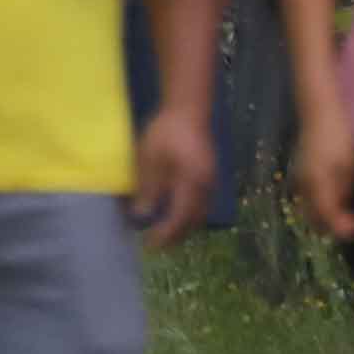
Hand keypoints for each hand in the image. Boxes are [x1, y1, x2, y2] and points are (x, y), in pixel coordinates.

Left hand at [132, 104, 215, 248]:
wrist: (189, 109)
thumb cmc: (166, 131)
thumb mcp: (150, 159)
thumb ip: (148, 189)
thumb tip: (141, 216)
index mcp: (192, 182)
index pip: (180, 218)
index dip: (165, 234)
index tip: (149, 245)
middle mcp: (207, 186)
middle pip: (194, 220)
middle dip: (176, 236)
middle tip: (156, 244)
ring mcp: (211, 181)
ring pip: (200, 213)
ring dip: (184, 226)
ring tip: (164, 233)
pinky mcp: (210, 175)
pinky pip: (202, 203)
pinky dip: (189, 213)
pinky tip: (176, 213)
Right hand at [291, 103, 353, 243]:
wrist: (318, 114)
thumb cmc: (338, 137)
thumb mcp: (348, 166)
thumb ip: (344, 192)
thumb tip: (347, 213)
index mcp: (316, 183)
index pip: (326, 216)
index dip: (341, 228)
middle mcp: (302, 186)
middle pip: (313, 219)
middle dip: (331, 227)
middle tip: (353, 223)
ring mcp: (298, 181)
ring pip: (309, 211)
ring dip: (325, 218)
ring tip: (346, 213)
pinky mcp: (299, 177)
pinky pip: (308, 200)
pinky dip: (321, 207)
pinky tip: (337, 200)